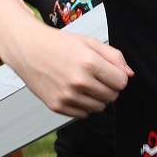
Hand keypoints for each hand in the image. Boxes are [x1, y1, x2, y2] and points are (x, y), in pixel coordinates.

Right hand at [4, 23, 132, 118]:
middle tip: (95, 76)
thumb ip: (113, 56)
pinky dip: (82, 105)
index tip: (109, 71)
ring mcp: (67, 96)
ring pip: (99, 108)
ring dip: (96, 98)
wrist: (27, 49)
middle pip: (112, 96)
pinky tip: (73, 91)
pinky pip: (83, 115)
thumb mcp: (89, 42)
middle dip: (108, 87)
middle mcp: (78, 81)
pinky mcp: (57, 106)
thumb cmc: (58, 44)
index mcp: (89, 63)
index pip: (122, 82)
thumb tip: (129, 74)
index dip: (118, 76)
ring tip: (83, 83)